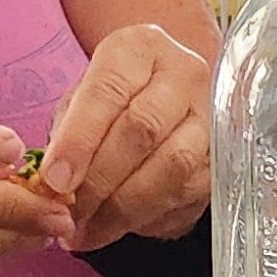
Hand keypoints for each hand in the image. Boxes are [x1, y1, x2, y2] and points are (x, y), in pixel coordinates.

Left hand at [33, 23, 212, 250]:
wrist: (167, 103)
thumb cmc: (115, 103)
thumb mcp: (83, 103)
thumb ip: (68, 135)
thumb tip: (53, 186)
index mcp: (140, 48)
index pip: (109, 90)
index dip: (79, 140)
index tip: (55, 180)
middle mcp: (184, 73)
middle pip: (143, 128)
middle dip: (100, 179)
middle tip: (69, 212)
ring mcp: (210, 114)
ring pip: (171, 165)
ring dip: (123, 206)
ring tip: (87, 228)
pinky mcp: (223, 156)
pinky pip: (185, 192)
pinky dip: (143, 218)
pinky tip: (113, 228)